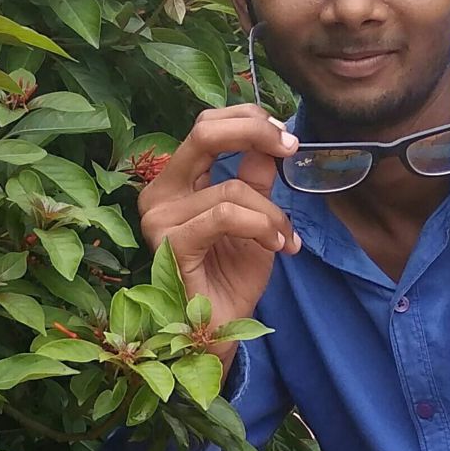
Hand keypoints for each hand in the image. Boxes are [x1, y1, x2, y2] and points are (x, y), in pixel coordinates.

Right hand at [138, 104, 300, 368]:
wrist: (219, 330)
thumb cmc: (231, 276)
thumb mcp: (255, 215)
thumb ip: (256, 177)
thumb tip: (273, 139)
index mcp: (176, 181)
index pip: (206, 126)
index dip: (248, 120)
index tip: (286, 137)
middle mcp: (159, 193)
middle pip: (205, 132)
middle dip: (256, 133)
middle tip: (291, 149)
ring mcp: (159, 217)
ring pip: (231, 188)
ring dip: (273, 213)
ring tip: (286, 237)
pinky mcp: (170, 242)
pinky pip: (226, 216)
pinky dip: (262, 226)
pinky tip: (278, 246)